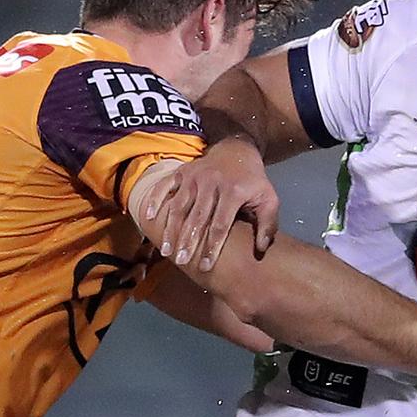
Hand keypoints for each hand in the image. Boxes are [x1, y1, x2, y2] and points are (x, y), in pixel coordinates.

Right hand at [143, 136, 279, 271]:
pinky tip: (147, 218)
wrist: (237, 150)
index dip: (212, 246)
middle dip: (188, 242)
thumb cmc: (253, 181)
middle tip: (181, 262)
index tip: (205, 266)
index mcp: (233, 192)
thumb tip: (261, 249)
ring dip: (170, 228)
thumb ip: (268, 224)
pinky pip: (165, 186)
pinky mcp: (182, 171)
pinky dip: (154, 200)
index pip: (220, 224)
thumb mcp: (269, 199)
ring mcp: (194, 176)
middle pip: (197, 218)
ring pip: (179, 206)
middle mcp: (211, 183)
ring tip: (166, 250)